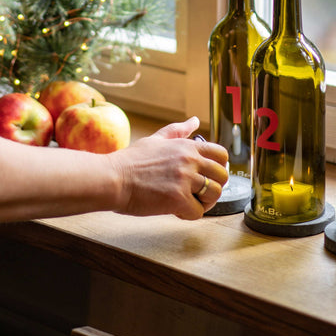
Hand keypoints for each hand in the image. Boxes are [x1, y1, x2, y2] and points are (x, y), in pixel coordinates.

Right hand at [109, 117, 228, 219]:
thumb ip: (178, 131)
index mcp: (186, 146)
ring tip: (188, 202)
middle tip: (198, 193)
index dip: (219, 168)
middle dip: (213, 187)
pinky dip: (188, 215)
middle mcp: (189, 160)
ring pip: (214, 194)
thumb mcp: (156, 139)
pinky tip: (175, 210)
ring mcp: (185, 179)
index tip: (208, 176)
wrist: (113, 178)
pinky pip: (198, 212)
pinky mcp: (177, 199)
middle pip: (222, 176)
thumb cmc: (131, 161)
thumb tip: (195, 120)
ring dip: (204, 202)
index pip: (221, 154)